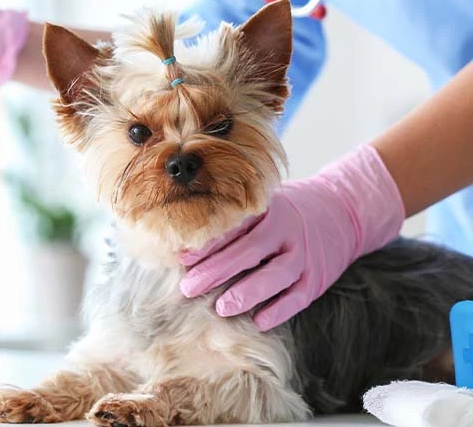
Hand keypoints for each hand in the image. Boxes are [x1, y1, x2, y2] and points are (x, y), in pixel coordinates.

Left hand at [179, 145, 404, 330]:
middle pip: (248, 252)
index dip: (207, 243)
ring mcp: (304, 256)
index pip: (234, 227)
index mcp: (268, 211)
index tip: (182, 258)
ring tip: (221, 308)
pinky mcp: (317, 279)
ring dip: (247, 293)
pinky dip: (279, 310)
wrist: (344, 210)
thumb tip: (187, 246)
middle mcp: (287, 232)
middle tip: (188, 287)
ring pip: (275, 276)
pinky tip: (258, 322)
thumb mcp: (264, 205)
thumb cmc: (288, 210)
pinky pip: (298, 298)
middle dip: (216, 271)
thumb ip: (234, 220)